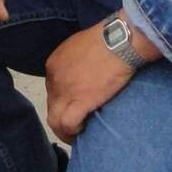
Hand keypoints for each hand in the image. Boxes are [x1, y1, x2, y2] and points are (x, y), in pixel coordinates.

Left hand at [45, 24, 133, 142]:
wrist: (119, 41)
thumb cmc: (106, 39)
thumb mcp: (80, 45)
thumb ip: (73, 61)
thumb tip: (79, 73)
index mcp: (54, 64)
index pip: (52, 90)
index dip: (63, 99)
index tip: (74, 103)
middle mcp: (54, 79)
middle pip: (53, 104)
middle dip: (63, 114)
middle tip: (76, 120)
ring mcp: (65, 91)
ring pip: (54, 120)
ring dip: (64, 129)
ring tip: (76, 133)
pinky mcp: (80, 102)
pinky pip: (67, 124)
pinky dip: (73, 131)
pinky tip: (83, 128)